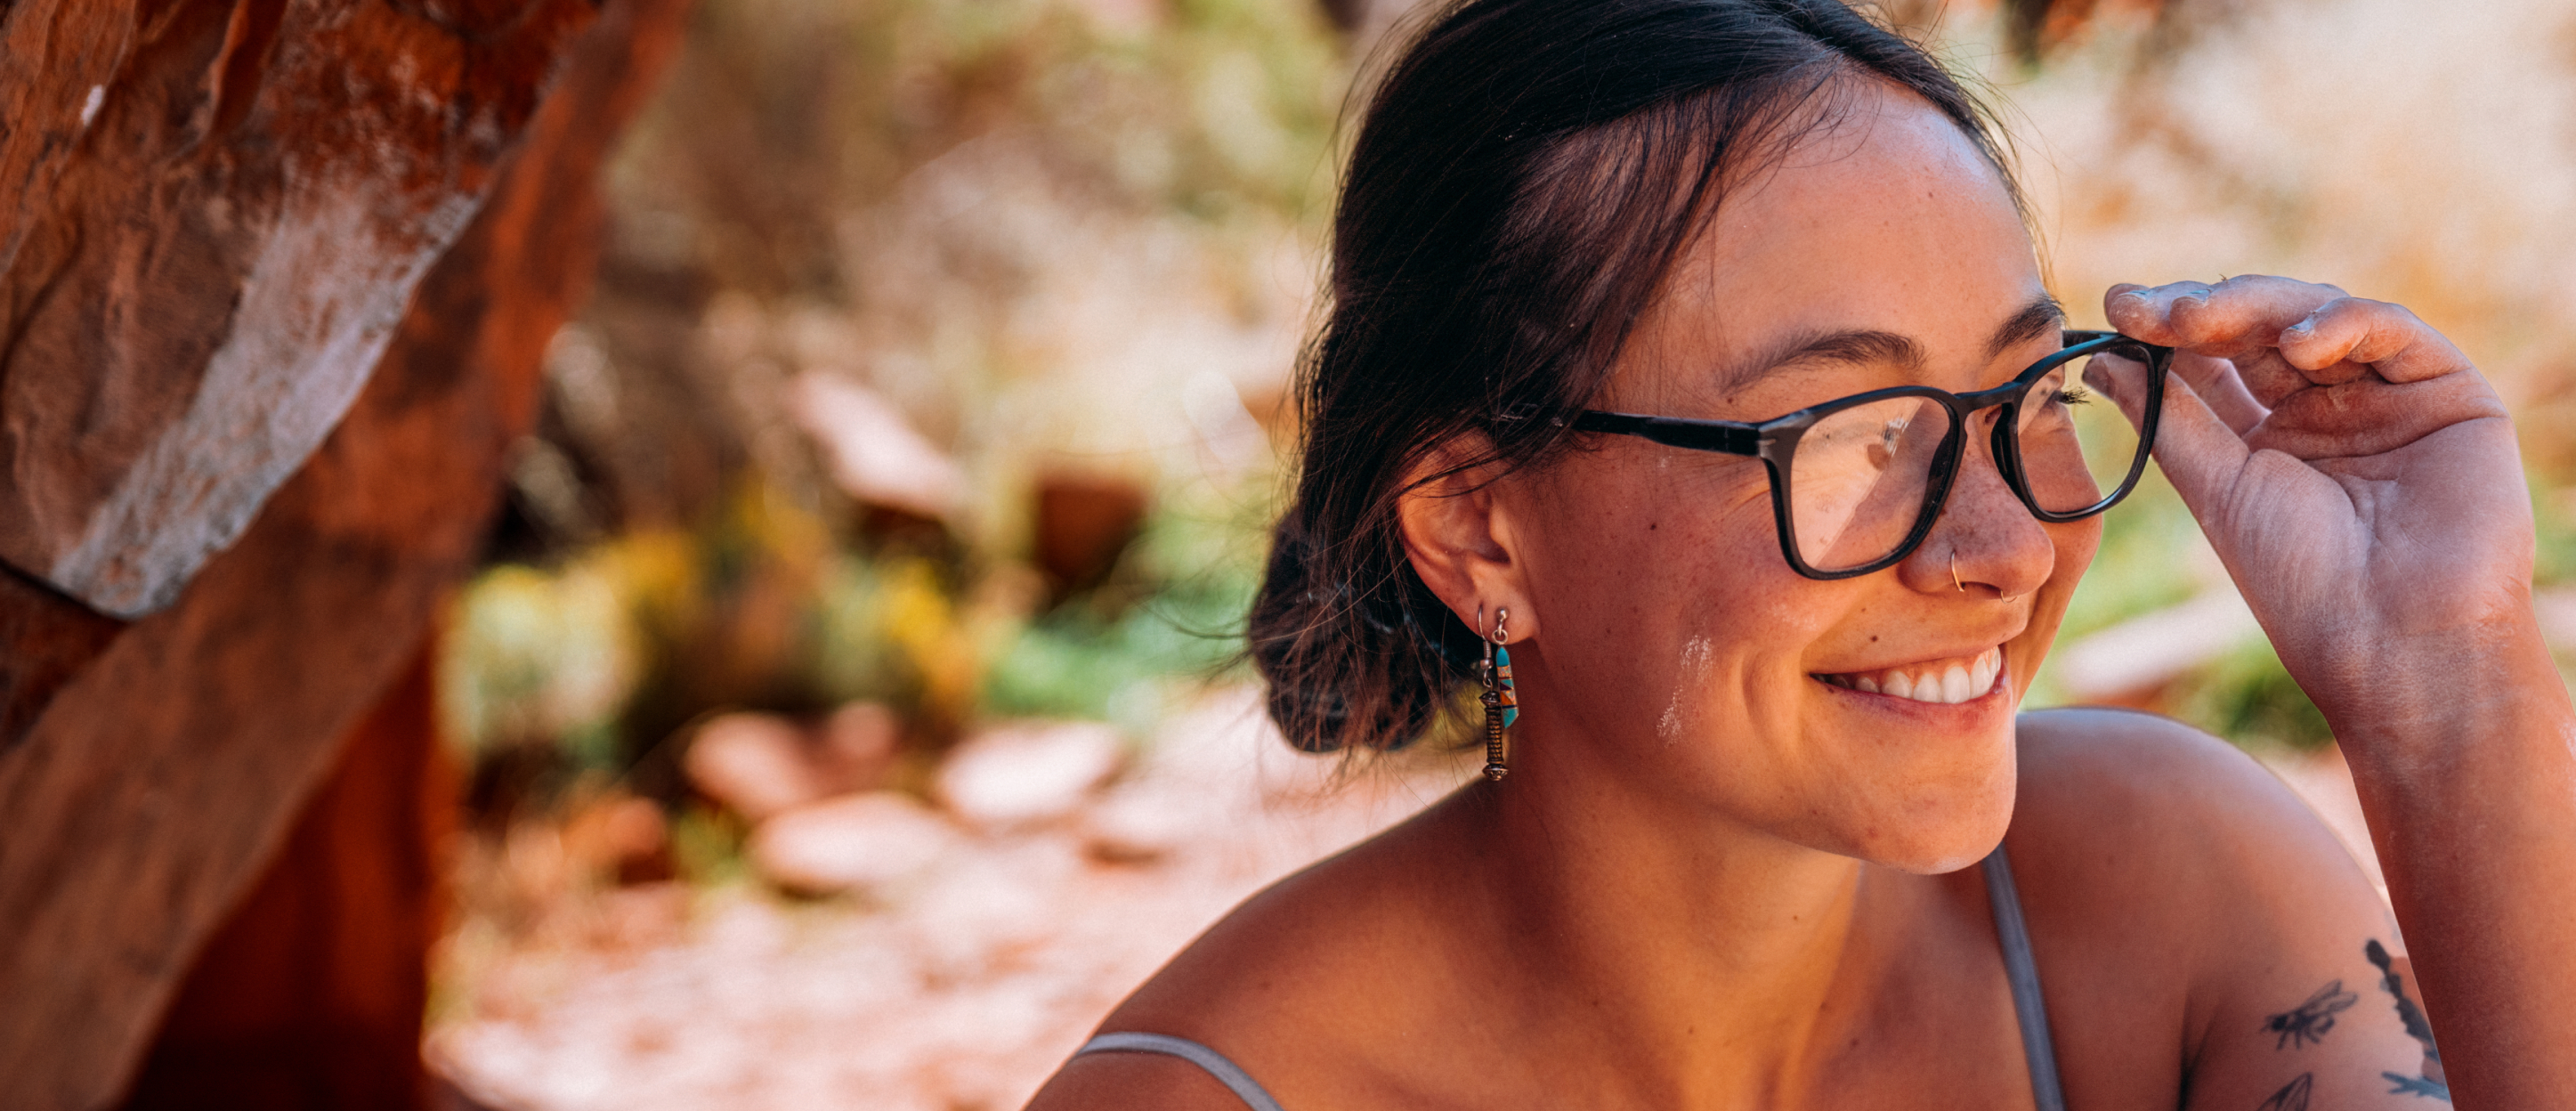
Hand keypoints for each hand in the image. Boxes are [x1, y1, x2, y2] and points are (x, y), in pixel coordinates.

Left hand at [2100, 276, 2531, 725]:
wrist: (2394, 638)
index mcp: (2272, 435)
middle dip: (2204, 310)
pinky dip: (2343, 324)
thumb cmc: (2301, 580)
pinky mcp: (2449, 391)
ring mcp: (2389, 395)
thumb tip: (2102, 358)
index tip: (2117, 307)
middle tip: (2154, 310)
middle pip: (2263, 327)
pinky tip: (2298, 344)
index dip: (2168, 327)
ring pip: (2320, 316)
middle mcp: (2331, 408)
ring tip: (2200, 319)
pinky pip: (2395, 332)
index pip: (2217, 359)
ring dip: (2257, 307)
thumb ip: (2169, 417)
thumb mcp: (2217, 486)